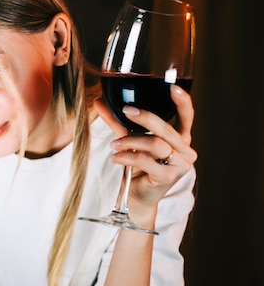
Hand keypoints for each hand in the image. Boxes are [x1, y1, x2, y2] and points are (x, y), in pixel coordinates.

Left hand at [95, 84, 197, 219]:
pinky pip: (146, 160)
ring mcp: (180, 165)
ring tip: (114, 144)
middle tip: (127, 110)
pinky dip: (127, 156)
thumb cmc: (136, 167)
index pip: (187, 117)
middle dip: (145, 117)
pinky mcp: (168, 177)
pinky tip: (116, 157)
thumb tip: (99, 101)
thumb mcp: (129, 140)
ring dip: (131, 141)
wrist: (136, 197)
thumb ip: (118, 122)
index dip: (183, 102)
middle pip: (166, 129)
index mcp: (180, 139)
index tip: (174, 87)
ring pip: (155, 144)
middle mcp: (185, 151)